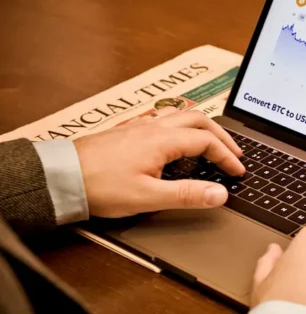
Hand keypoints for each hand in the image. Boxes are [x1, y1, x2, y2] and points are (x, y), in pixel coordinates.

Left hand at [73, 108, 244, 217]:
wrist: (59, 176)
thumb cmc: (99, 187)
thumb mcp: (148, 197)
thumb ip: (187, 195)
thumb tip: (220, 194)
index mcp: (163, 141)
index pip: (206, 142)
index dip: (227, 156)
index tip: (237, 172)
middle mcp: (154, 127)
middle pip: (199, 120)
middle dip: (221, 136)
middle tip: (234, 152)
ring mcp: (139, 127)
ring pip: (180, 116)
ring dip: (202, 127)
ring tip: (211, 141)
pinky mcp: (126, 131)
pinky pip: (163, 119)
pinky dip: (181, 126)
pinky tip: (175, 138)